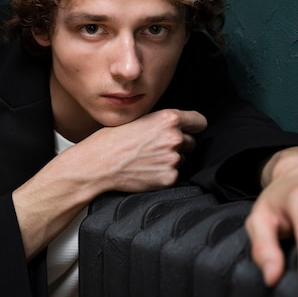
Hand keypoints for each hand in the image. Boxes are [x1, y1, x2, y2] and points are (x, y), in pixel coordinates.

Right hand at [89, 108, 206, 191]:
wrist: (98, 164)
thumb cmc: (112, 140)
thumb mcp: (138, 119)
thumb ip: (161, 122)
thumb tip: (175, 126)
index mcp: (169, 119)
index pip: (199, 122)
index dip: (194, 126)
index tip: (192, 130)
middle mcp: (175, 138)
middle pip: (191, 142)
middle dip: (179, 145)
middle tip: (156, 147)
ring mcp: (173, 159)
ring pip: (181, 159)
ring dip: (169, 160)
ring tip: (146, 159)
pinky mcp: (169, 178)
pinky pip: (173, 175)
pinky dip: (162, 174)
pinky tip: (145, 171)